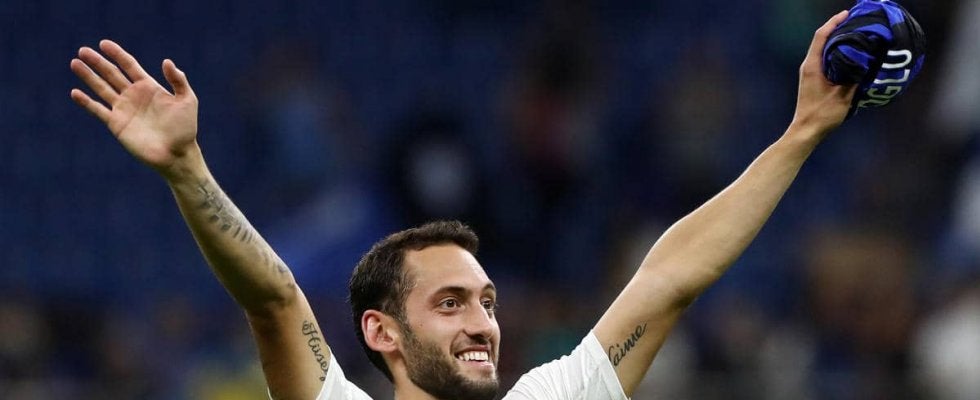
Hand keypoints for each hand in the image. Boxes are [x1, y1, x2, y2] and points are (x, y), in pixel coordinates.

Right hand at [70, 40, 199, 177]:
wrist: (176, 154)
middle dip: (97, 62)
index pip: (129, 65)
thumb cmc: (185, 128)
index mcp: (149, 87)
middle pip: (111, 74)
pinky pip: (98, 110)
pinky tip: (75, 92)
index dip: (117, 54)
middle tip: (82, 50)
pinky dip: (86, 102)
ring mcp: (123, 109)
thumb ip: (178, 80)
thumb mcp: (187, 100)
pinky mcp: (116, 124)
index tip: (103, 43)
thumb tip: (166, 61)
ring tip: (75, 63)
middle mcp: (133, 96)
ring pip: (101, 88)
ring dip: (88, 76)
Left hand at [791, 11, 857, 137]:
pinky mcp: (813, 79)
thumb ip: (855, 77)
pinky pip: (825, 59)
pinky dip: (836, 52)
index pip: (821, 36)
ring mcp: (810, 72)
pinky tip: (849, 53)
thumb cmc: (822, 115)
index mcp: (812, 66)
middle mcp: (809, 65)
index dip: (834, 23)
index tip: (847, 14)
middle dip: (838, 28)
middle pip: (822, 39)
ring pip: (824, 49)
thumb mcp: (843, 95)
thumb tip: (868, 61)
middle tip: (855, 21)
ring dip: (837, 40)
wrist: (807, 131)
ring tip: (855, 33)